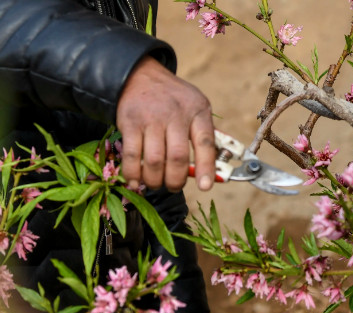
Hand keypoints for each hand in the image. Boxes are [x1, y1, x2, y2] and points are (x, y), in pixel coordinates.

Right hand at [117, 56, 215, 191]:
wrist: (140, 75)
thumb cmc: (173, 99)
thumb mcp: (196, 108)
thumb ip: (203, 135)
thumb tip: (210, 172)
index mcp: (198, 111)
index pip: (206, 142)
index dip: (206, 168)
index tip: (204, 186)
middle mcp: (176, 114)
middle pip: (177, 157)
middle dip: (176, 180)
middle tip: (173, 186)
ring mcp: (151, 118)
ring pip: (155, 160)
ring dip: (155, 180)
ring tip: (156, 184)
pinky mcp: (129, 122)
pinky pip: (132, 155)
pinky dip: (133, 174)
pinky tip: (135, 181)